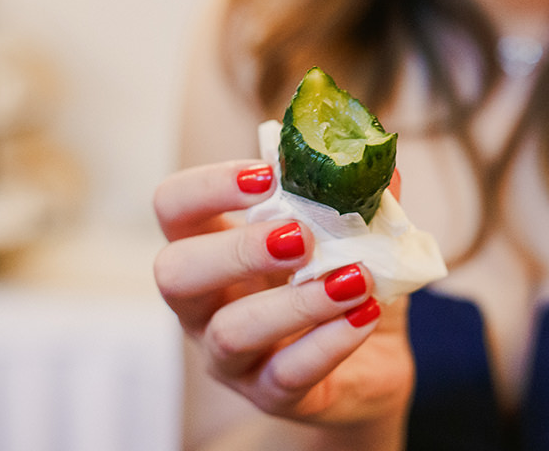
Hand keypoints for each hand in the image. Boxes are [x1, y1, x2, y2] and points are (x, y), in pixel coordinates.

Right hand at [153, 160, 413, 429]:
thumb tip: (374, 154)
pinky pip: (286, 375)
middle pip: (174, 272)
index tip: (268, 174)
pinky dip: (329, 342)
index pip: (174, 206)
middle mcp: (205, 302)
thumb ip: (358, 196)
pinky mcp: (270, 395)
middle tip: (301, 237)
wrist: (374, 360)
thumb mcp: (354, 233)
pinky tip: (365, 315)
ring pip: (230, 332)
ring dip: (295, 302)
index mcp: (213, 245)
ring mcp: (231, 356)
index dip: (208, 186)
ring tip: (352, 279)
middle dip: (236, 249)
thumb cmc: (344, 282)